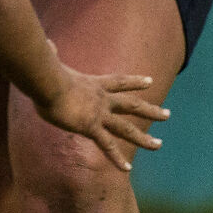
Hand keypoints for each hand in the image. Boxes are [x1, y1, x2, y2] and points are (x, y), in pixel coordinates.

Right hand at [33, 64, 168, 173]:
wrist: (47, 81)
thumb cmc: (45, 72)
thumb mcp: (51, 62)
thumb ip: (51, 54)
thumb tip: (46, 44)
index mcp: (93, 83)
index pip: (119, 81)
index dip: (135, 81)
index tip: (150, 81)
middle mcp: (102, 99)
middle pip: (132, 105)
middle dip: (151, 110)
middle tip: (167, 114)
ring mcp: (98, 114)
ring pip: (127, 128)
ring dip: (144, 138)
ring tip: (159, 145)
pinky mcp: (90, 127)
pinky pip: (107, 146)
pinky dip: (116, 159)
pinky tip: (127, 169)